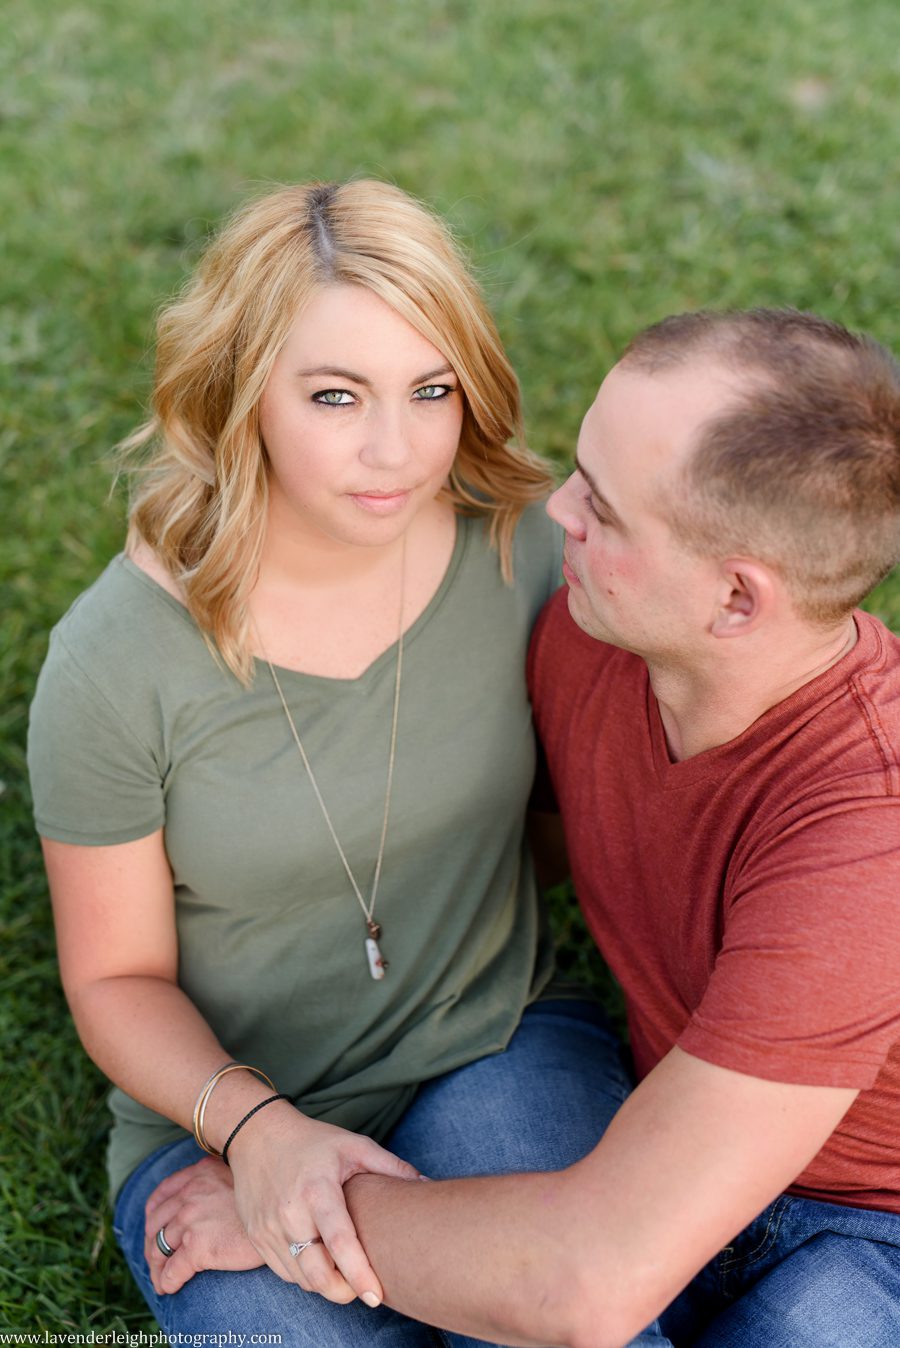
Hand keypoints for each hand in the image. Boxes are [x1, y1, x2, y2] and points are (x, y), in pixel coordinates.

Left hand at [144, 1156, 262, 1295]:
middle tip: (157, 1261)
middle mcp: (191, 1193)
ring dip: (157, 1268)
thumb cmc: (268, 1200)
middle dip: (152, 1245)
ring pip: (159, 1248)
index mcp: (199, 1173)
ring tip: (161, 1280)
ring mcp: (192, 1219)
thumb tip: (208, 1203)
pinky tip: (169, 1289)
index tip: (154, 1230)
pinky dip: (167, 1282)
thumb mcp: (238, 1178)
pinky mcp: (198, 1246)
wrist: (284, 1218)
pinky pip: (173, 1270)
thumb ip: (217, 1184)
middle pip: (156, 1224)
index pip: (162, 1195)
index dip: (153, 1216)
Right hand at [226, 1102, 421, 1305]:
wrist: (258, 1135)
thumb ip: (391, 1167)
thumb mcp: (354, 1146)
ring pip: (301, 1279)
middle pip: (317, 1274)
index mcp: (318, 1190)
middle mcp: (290, 1213)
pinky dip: (304, 1275)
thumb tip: (427, 1184)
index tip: (377, 1295)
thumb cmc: (313, 1141)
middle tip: (363, 1286)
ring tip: (344, 1272)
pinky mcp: (257, 1237)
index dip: (359, 1273)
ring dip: (325, 1284)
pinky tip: (320, 1260)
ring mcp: (269, 1228)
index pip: (340, 1242)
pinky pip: (284, 1272)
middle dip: (344, 1292)